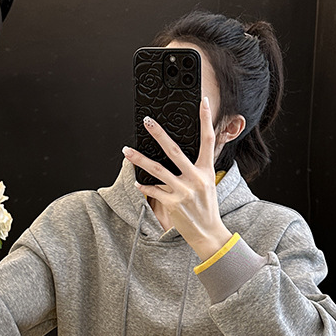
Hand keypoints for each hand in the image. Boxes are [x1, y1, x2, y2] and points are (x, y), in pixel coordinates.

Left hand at [123, 96, 232, 260]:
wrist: (209, 233)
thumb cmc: (206, 208)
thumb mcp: (208, 184)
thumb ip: (197, 168)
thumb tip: (181, 155)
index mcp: (206, 171)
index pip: (208, 139)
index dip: (206, 119)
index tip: (203, 101)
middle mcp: (196, 178)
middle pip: (174, 150)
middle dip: (159, 134)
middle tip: (147, 121)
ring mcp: (184, 191)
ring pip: (157, 169)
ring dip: (139, 159)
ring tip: (126, 150)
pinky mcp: (173, 203)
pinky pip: (153, 190)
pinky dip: (145, 186)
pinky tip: (138, 183)